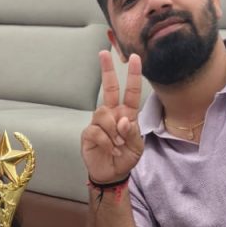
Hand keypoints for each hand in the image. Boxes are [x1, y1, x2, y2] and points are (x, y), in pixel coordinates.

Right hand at [81, 50, 143, 184]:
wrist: (112, 174)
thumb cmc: (126, 157)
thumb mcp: (137, 147)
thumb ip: (132, 132)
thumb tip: (123, 120)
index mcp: (127, 114)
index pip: (131, 91)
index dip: (133, 75)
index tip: (135, 58)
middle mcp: (112, 114)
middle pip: (109, 89)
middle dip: (107, 70)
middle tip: (103, 52)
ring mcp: (99, 123)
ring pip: (103, 113)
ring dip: (113, 130)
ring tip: (118, 145)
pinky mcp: (88, 133)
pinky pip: (97, 131)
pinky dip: (106, 142)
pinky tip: (110, 149)